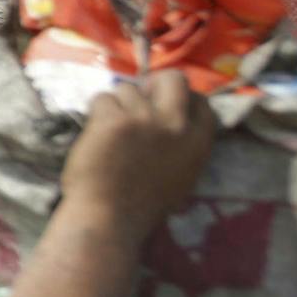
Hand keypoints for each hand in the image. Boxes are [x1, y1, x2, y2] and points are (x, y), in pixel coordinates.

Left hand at [62, 70, 215, 235]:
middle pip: (172, 79)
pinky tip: (95, 134)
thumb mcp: (182, 176)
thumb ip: (183, 145)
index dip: (181, 97)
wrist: (110, 217)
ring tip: (109, 130)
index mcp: (198, 142)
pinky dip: (96, 113)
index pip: (201, 101)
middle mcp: (176, 124)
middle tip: (136, 98)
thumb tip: (174, 120)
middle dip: (153, 83)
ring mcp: (145, 119)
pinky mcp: (115, 119)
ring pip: (128, 89)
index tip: (162, 103)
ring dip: (116, 105)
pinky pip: (102, 99)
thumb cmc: (142, 205)